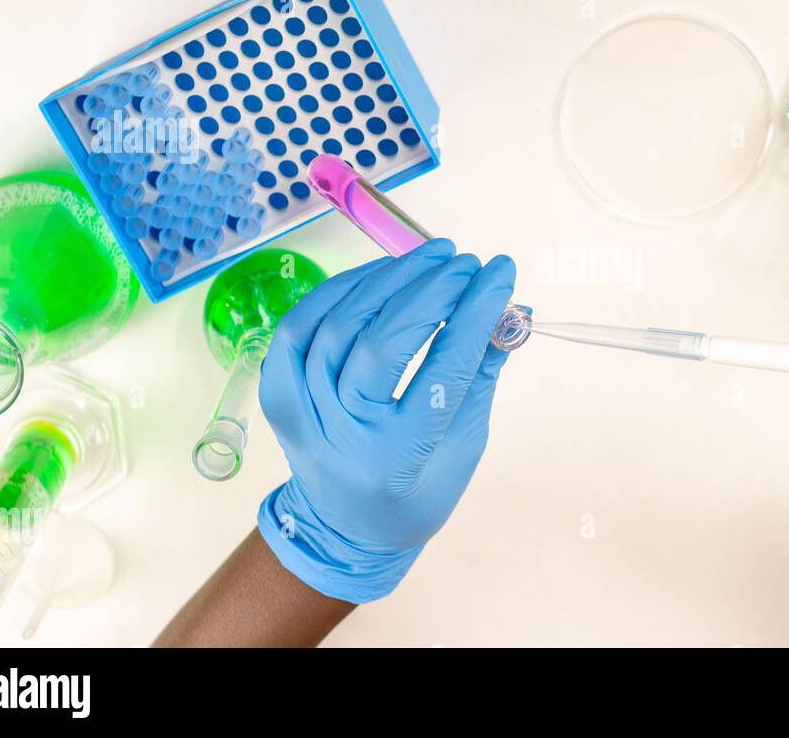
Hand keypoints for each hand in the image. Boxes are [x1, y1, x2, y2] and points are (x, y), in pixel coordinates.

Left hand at [255, 238, 517, 602]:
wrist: (346, 529)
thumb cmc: (417, 489)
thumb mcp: (464, 444)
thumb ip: (482, 376)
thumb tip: (510, 309)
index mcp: (398, 461)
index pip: (442, 371)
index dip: (474, 314)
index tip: (501, 274)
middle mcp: (342, 438)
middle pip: (382, 344)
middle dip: (431, 291)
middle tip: (467, 263)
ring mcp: (302, 415)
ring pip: (337, 326)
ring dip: (388, 280)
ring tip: (432, 258)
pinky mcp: (278, 395)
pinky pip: (300, 327)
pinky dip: (340, 291)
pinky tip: (381, 275)